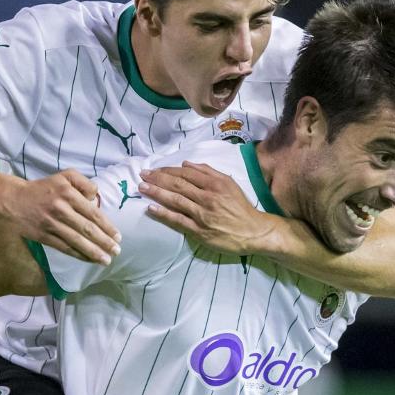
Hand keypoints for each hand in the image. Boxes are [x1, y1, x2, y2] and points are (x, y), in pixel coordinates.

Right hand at [0, 170, 120, 263]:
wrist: (13, 199)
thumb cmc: (44, 188)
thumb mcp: (64, 176)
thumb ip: (83, 182)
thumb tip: (96, 197)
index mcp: (68, 194)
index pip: (93, 213)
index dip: (107, 226)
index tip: (118, 236)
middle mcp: (61, 210)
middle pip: (87, 229)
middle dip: (104, 242)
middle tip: (116, 251)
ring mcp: (52, 225)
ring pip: (77, 241)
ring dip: (93, 252)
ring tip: (106, 260)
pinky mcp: (44, 236)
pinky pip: (64, 247)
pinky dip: (78, 254)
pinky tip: (89, 259)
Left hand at [139, 162, 277, 254]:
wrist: (253, 231)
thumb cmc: (241, 207)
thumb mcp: (229, 183)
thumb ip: (209, 172)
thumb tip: (186, 163)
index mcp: (215, 184)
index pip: (186, 173)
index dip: (168, 170)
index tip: (154, 169)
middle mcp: (207, 197)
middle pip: (178, 184)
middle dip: (157, 178)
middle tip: (142, 175)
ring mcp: (202, 215)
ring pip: (176, 200)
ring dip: (156, 192)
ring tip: (142, 187)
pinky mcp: (199, 231)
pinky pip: (178, 220)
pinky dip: (163, 213)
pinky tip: (151, 208)